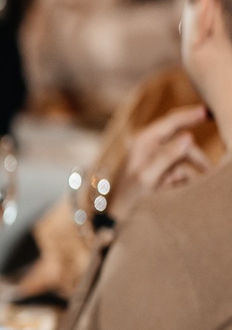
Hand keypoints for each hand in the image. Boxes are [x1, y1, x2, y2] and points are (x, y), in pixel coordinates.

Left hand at [111, 104, 213, 221]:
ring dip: (192, 173)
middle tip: (210, 172)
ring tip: (194, 186)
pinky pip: (184, 171)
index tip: (209, 111)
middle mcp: (151, 147)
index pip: (171, 121)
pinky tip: (182, 192)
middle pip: (185, 144)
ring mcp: (158, 160)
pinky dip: (187, 180)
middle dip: (197, 158)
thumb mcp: (147, 177)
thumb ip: (167, 156)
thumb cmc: (128, 198)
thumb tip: (188, 137)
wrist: (119, 219)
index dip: (191, 114)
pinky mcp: (164, 172)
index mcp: (144, 142)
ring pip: (187, 159)